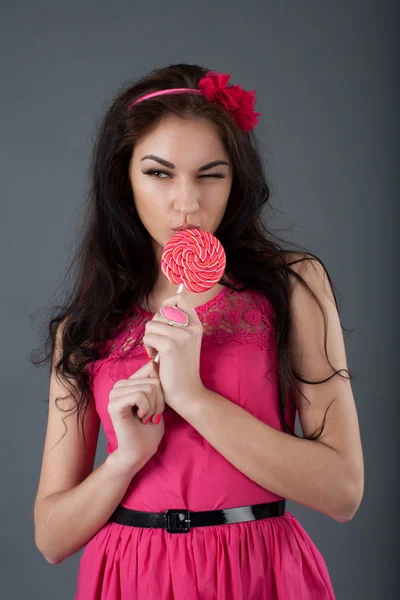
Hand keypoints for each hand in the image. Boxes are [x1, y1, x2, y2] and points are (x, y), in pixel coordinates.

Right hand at [107, 359, 164, 467]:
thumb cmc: (151, 428)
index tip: (158, 406)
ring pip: (149, 388)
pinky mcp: (114, 404)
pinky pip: (140, 395)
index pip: (152, 368)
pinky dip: (147, 408)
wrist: (140, 451)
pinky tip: (141, 418)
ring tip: (147, 418)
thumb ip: (156, 382)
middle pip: (153, 379)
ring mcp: (115, 394)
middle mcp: (120, 385)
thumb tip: (158, 361)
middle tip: (153, 416)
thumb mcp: (158, 400)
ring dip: (154, 406)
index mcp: (129, 382)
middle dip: (160, 400)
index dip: (162, 388)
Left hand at [142, 291, 205, 412]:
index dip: (168, 303)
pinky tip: (155, 358)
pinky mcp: (169, 346)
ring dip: (149, 338)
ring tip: (156, 352)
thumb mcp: (185, 343)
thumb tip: (162, 310)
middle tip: (158, 343)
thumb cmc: (181, 369)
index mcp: (196, 325)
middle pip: (161, 311)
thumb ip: (177, 326)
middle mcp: (191, 328)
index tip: (163, 319)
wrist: (187, 393)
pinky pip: (148, 336)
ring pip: (151, 323)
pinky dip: (147, 347)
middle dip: (154, 326)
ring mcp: (181, 336)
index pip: (181, 299)